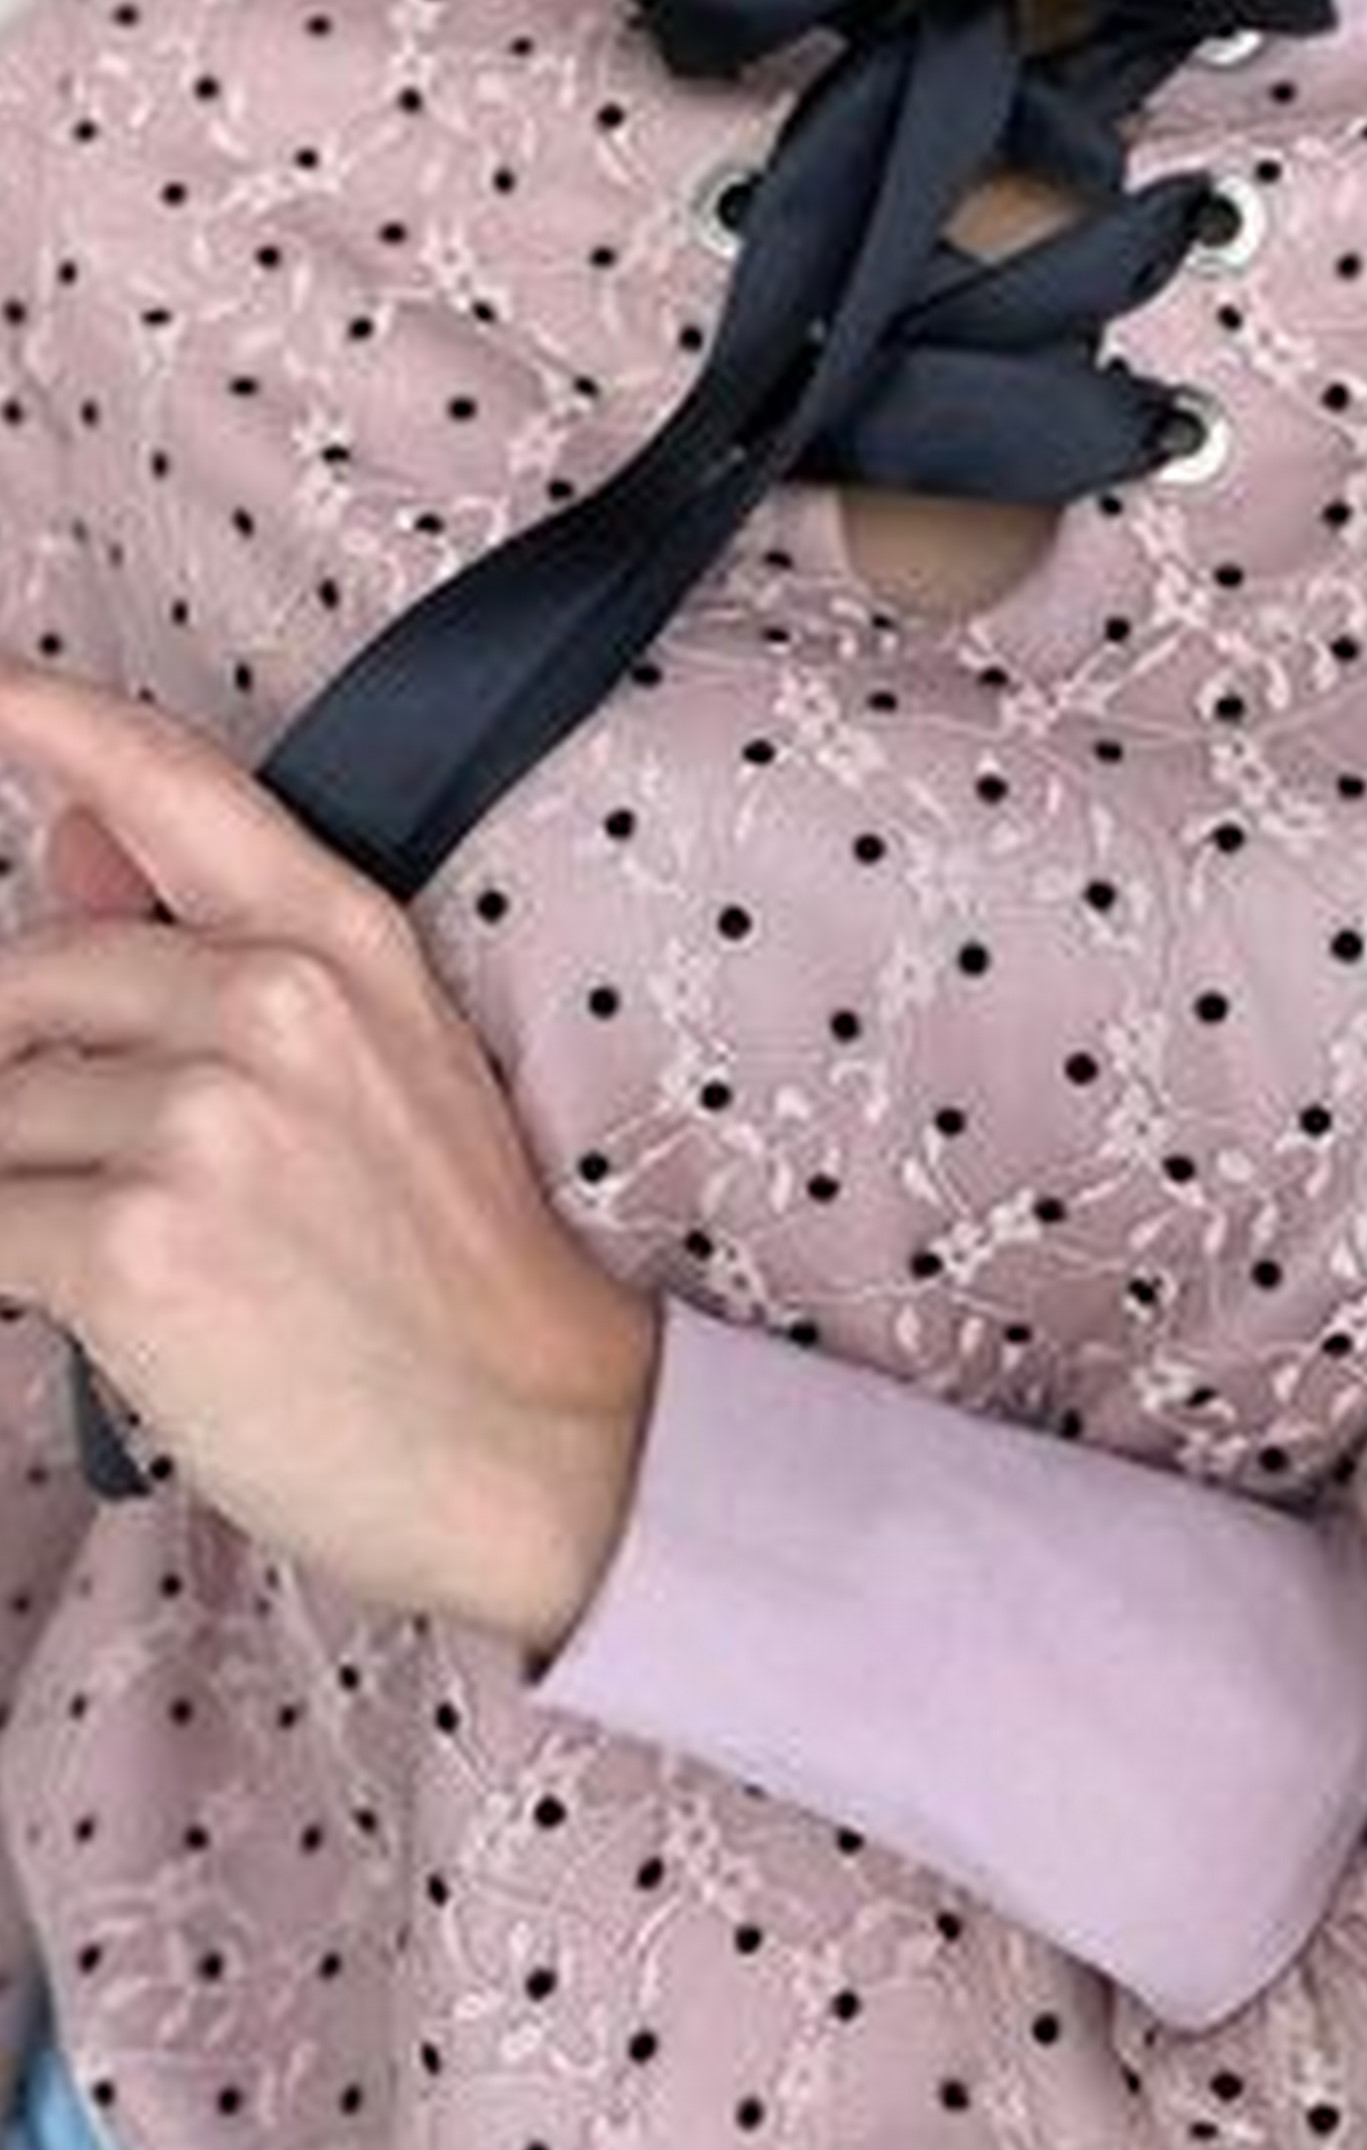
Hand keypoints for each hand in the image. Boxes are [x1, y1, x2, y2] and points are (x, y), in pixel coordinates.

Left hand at [0, 657, 656, 1658]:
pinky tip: (102, 1305)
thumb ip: (206, 942)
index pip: (162, 778)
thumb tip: (64, 841)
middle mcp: (275, 997)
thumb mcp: (373, 1065)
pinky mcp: (138, 1239)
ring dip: (31, 1188)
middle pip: (25, 978)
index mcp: (343, 938)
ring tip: (149, 1257)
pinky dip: (15, 1266)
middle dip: (32, 1079)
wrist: (532, 1436)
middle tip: (125, 1178)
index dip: (38, 713)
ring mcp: (207, 1114)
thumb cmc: (448, 1262)